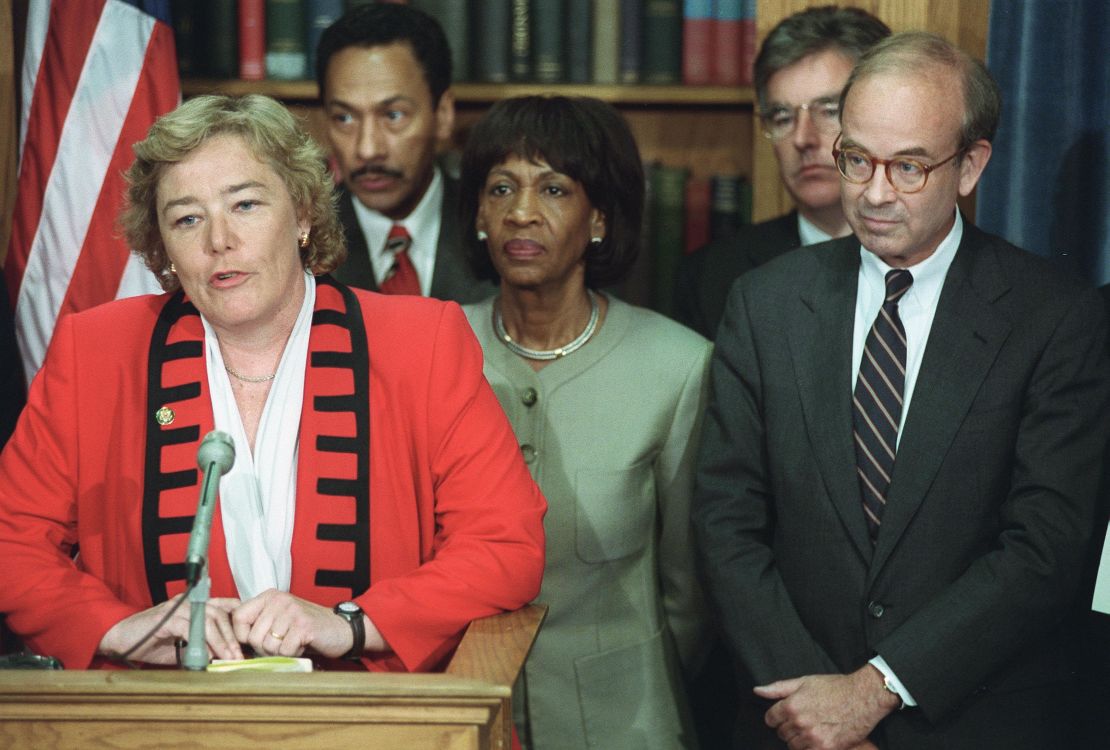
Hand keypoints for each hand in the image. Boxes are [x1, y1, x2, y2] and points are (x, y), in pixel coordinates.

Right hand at [98, 594, 241, 663]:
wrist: (119, 640)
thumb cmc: (151, 643)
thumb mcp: (181, 647)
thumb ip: (200, 648)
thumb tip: (220, 658)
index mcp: (195, 606)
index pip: (224, 606)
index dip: (237, 619)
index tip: (247, 638)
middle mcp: (189, 603)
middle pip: (220, 614)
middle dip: (231, 636)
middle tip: (238, 656)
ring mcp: (178, 608)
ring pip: (208, 620)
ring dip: (220, 640)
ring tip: (228, 657)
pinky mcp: (167, 617)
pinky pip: (190, 627)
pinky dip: (200, 641)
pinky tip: (206, 654)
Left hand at [232, 589, 370, 658]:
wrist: (341, 628)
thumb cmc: (306, 627)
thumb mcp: (279, 617)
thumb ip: (257, 622)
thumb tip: (228, 639)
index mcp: (269, 596)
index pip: (238, 617)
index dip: (243, 636)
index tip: (256, 641)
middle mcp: (279, 600)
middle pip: (253, 637)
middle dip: (266, 648)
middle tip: (283, 642)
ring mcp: (292, 612)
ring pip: (268, 646)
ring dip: (281, 651)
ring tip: (294, 642)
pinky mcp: (303, 626)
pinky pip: (285, 651)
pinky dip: (293, 654)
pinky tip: (303, 645)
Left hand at [753, 666, 899, 749]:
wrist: (863, 697)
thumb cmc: (834, 687)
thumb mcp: (804, 681)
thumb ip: (778, 688)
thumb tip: (757, 691)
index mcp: (791, 705)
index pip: (770, 719)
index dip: (777, 716)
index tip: (785, 715)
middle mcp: (799, 723)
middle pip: (781, 733)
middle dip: (788, 727)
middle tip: (802, 720)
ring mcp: (813, 737)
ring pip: (793, 746)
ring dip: (798, 739)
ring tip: (811, 729)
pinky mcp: (826, 748)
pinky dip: (809, 748)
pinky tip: (818, 738)